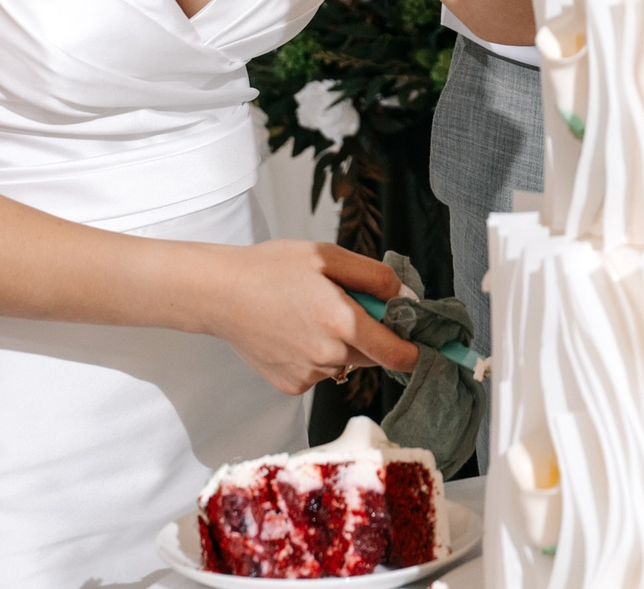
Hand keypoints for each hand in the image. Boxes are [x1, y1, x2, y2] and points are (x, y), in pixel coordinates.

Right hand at [193, 241, 418, 396]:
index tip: (423, 342)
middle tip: (345, 305)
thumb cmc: (272, 268)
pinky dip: (316, 356)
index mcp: (342, 322)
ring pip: (345, 363)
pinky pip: (320, 372)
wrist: (220, 294)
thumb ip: (374, 277)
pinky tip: (293, 333)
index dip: (415, 349)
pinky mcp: (291, 386)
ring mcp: (309, 375)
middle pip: (373, 356)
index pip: (398, 354)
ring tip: (309, 315)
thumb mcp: (328, 256)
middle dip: (371, 335)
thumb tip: (407, 299)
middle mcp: (328, 356)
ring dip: (341, 345)